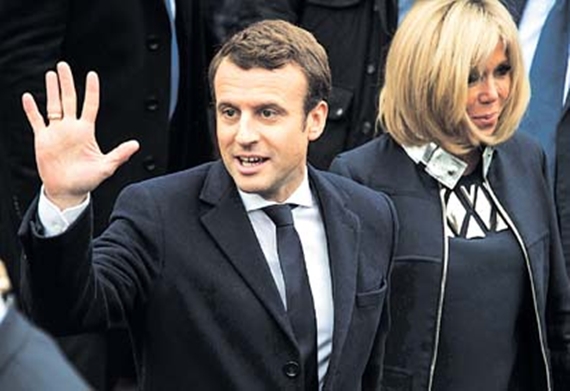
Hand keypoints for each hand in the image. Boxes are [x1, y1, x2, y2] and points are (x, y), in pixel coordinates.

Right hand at [22, 62, 139, 209]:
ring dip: (51, 90)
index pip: (90, 105)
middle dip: (66, 83)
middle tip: (63, 65)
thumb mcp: (106, 167)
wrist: (67, 191)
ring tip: (51, 74)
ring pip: (53, 106)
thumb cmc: (87, 180)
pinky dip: (31, 110)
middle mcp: (71, 128)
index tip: (92, 75)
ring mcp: (56, 132)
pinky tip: (28, 97)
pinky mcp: (43, 139)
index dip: (91, 90)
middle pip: (68, 100)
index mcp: (86, 131)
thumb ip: (119, 155)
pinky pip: (36, 120)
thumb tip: (136, 144)